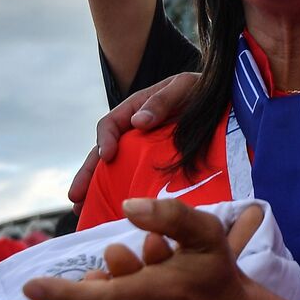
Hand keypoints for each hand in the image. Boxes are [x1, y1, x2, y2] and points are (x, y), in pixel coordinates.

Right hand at [67, 73, 200, 210]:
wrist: (223, 101)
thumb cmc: (201, 89)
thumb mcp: (183, 87)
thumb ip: (162, 100)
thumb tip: (138, 121)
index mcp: (136, 109)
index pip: (110, 124)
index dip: (104, 140)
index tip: (106, 156)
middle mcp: (134, 131)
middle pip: (103, 153)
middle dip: (87, 174)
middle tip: (76, 197)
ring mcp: (142, 150)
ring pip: (114, 170)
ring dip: (97, 189)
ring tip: (84, 211)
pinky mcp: (154, 165)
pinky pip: (134, 179)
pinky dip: (122, 193)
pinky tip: (114, 212)